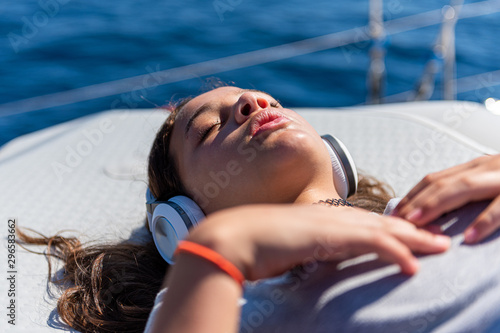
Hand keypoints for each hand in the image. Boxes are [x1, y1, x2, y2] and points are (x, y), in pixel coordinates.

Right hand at [153, 204, 449, 332]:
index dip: (387, 227)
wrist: (231, 238)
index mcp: (318, 217)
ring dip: (413, 238)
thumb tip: (308, 255)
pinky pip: (369, 244)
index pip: (361, 221)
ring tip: (438, 246)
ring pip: (382, 228)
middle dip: (411, 229)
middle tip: (436, 236)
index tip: (408, 234)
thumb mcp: (284, 245)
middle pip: (378, 221)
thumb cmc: (251, 245)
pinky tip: (410, 265)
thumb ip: (302, 247)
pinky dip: (393, 253)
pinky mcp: (327, 236)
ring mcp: (328, 223)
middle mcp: (327, 215)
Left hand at [393, 155, 499, 242]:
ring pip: (464, 188)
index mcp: (476, 169)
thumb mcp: (492, 181)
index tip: (395, 212)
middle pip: (442, 183)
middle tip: (396, 220)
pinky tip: (468, 236)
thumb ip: (468, 192)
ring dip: (435, 204)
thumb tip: (440, 212)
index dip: (412, 196)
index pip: (435, 180)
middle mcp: (484, 168)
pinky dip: (484, 221)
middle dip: (415, 201)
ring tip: (415, 222)